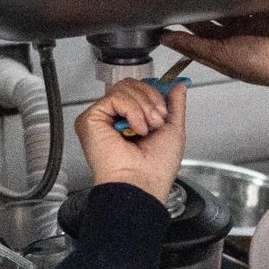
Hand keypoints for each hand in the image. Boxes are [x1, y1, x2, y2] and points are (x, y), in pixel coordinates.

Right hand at [75, 79, 186, 201]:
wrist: (143, 183)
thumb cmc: (156, 170)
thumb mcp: (174, 130)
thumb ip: (175, 105)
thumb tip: (177, 86)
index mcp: (130, 122)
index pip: (137, 91)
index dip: (153, 94)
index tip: (165, 108)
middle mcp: (113, 120)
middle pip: (130, 85)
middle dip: (151, 100)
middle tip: (157, 122)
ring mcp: (101, 119)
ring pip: (123, 89)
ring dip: (144, 107)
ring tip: (146, 129)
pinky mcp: (90, 119)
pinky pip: (115, 97)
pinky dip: (132, 111)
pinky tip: (135, 130)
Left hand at [160, 12, 268, 95]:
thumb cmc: (263, 65)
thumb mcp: (223, 57)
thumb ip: (195, 46)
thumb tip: (166, 40)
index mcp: (222, 52)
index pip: (194, 39)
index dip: (178, 30)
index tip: (161, 16)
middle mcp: (233, 37)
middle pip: (207, 19)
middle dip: (193, 9)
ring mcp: (248, 21)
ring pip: (224, 5)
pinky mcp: (261, 8)